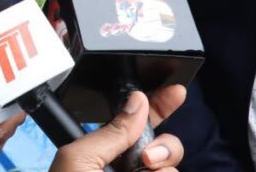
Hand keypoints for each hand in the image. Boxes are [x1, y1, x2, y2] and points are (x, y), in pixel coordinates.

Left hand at [48, 85, 187, 171]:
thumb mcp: (80, 160)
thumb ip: (110, 132)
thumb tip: (137, 101)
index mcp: (103, 156)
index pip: (136, 124)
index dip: (157, 105)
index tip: (176, 91)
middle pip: (164, 146)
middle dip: (165, 146)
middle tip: (147, 160)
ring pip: (172, 170)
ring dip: (163, 170)